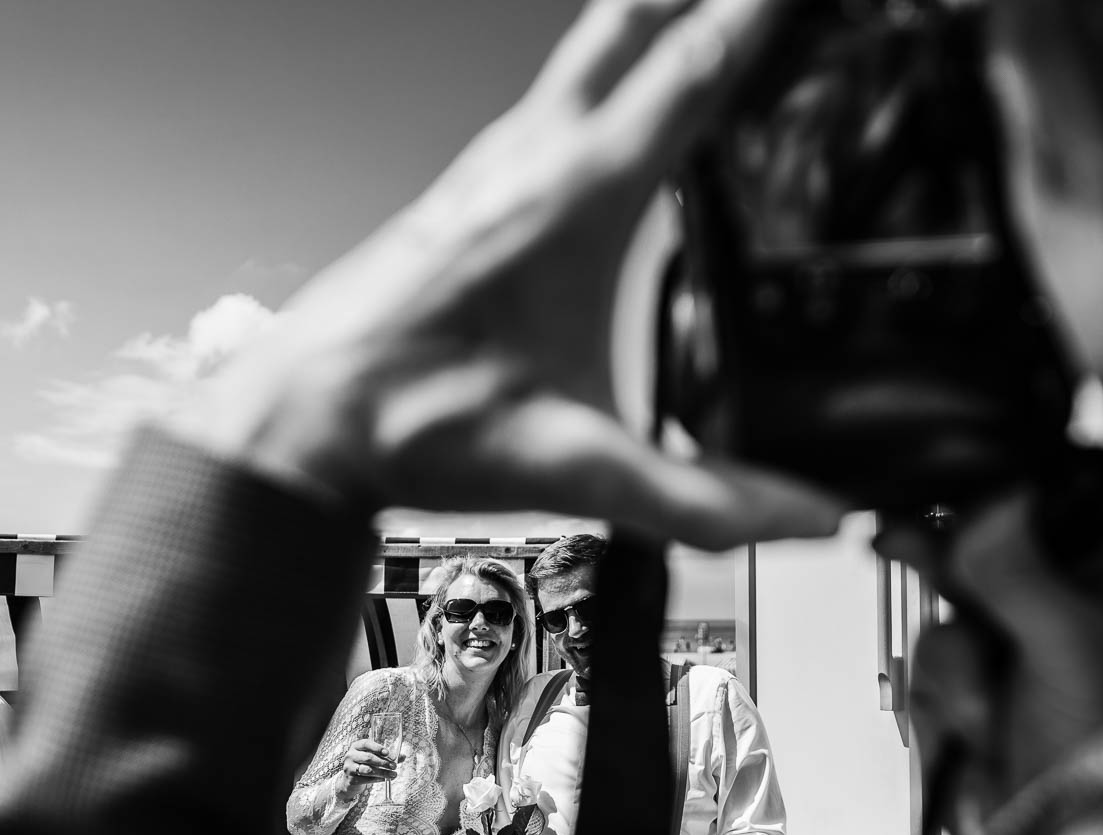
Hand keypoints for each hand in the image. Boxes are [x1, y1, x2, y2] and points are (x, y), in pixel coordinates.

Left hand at [206, 0, 847, 551]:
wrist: (302, 420)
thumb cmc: (409, 419)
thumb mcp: (571, 466)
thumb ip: (696, 496)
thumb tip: (799, 515)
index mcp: (572, 201)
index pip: (691, 72)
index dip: (760, 13)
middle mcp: (531, 161)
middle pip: (631, 24)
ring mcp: (493, 167)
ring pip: (586, 52)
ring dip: (651, 20)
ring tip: (704, 10)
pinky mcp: (470, 191)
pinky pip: (554, 96)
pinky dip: (606, 71)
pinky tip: (615, 105)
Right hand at [340, 739, 398, 788]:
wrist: (349, 780)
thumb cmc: (364, 764)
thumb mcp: (374, 757)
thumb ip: (387, 756)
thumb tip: (403, 756)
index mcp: (356, 746)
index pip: (366, 744)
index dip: (377, 748)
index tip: (388, 753)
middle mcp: (350, 755)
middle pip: (368, 757)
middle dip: (383, 762)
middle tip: (394, 766)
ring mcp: (349, 767)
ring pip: (368, 770)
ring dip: (383, 772)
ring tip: (393, 774)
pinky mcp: (351, 779)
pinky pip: (366, 779)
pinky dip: (377, 779)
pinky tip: (384, 779)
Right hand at [876, 489, 1102, 834]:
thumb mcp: (1072, 649)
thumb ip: (1019, 571)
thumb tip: (993, 498)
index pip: (1050, 496)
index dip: (999, 486)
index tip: (953, 483)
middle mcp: (1060, 598)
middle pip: (979, 538)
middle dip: (944, 557)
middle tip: (899, 540)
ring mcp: (1009, 642)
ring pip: (942, 605)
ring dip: (956, 660)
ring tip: (987, 708)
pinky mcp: (966, 683)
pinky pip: (925, 659)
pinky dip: (942, 696)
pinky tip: (975, 728)